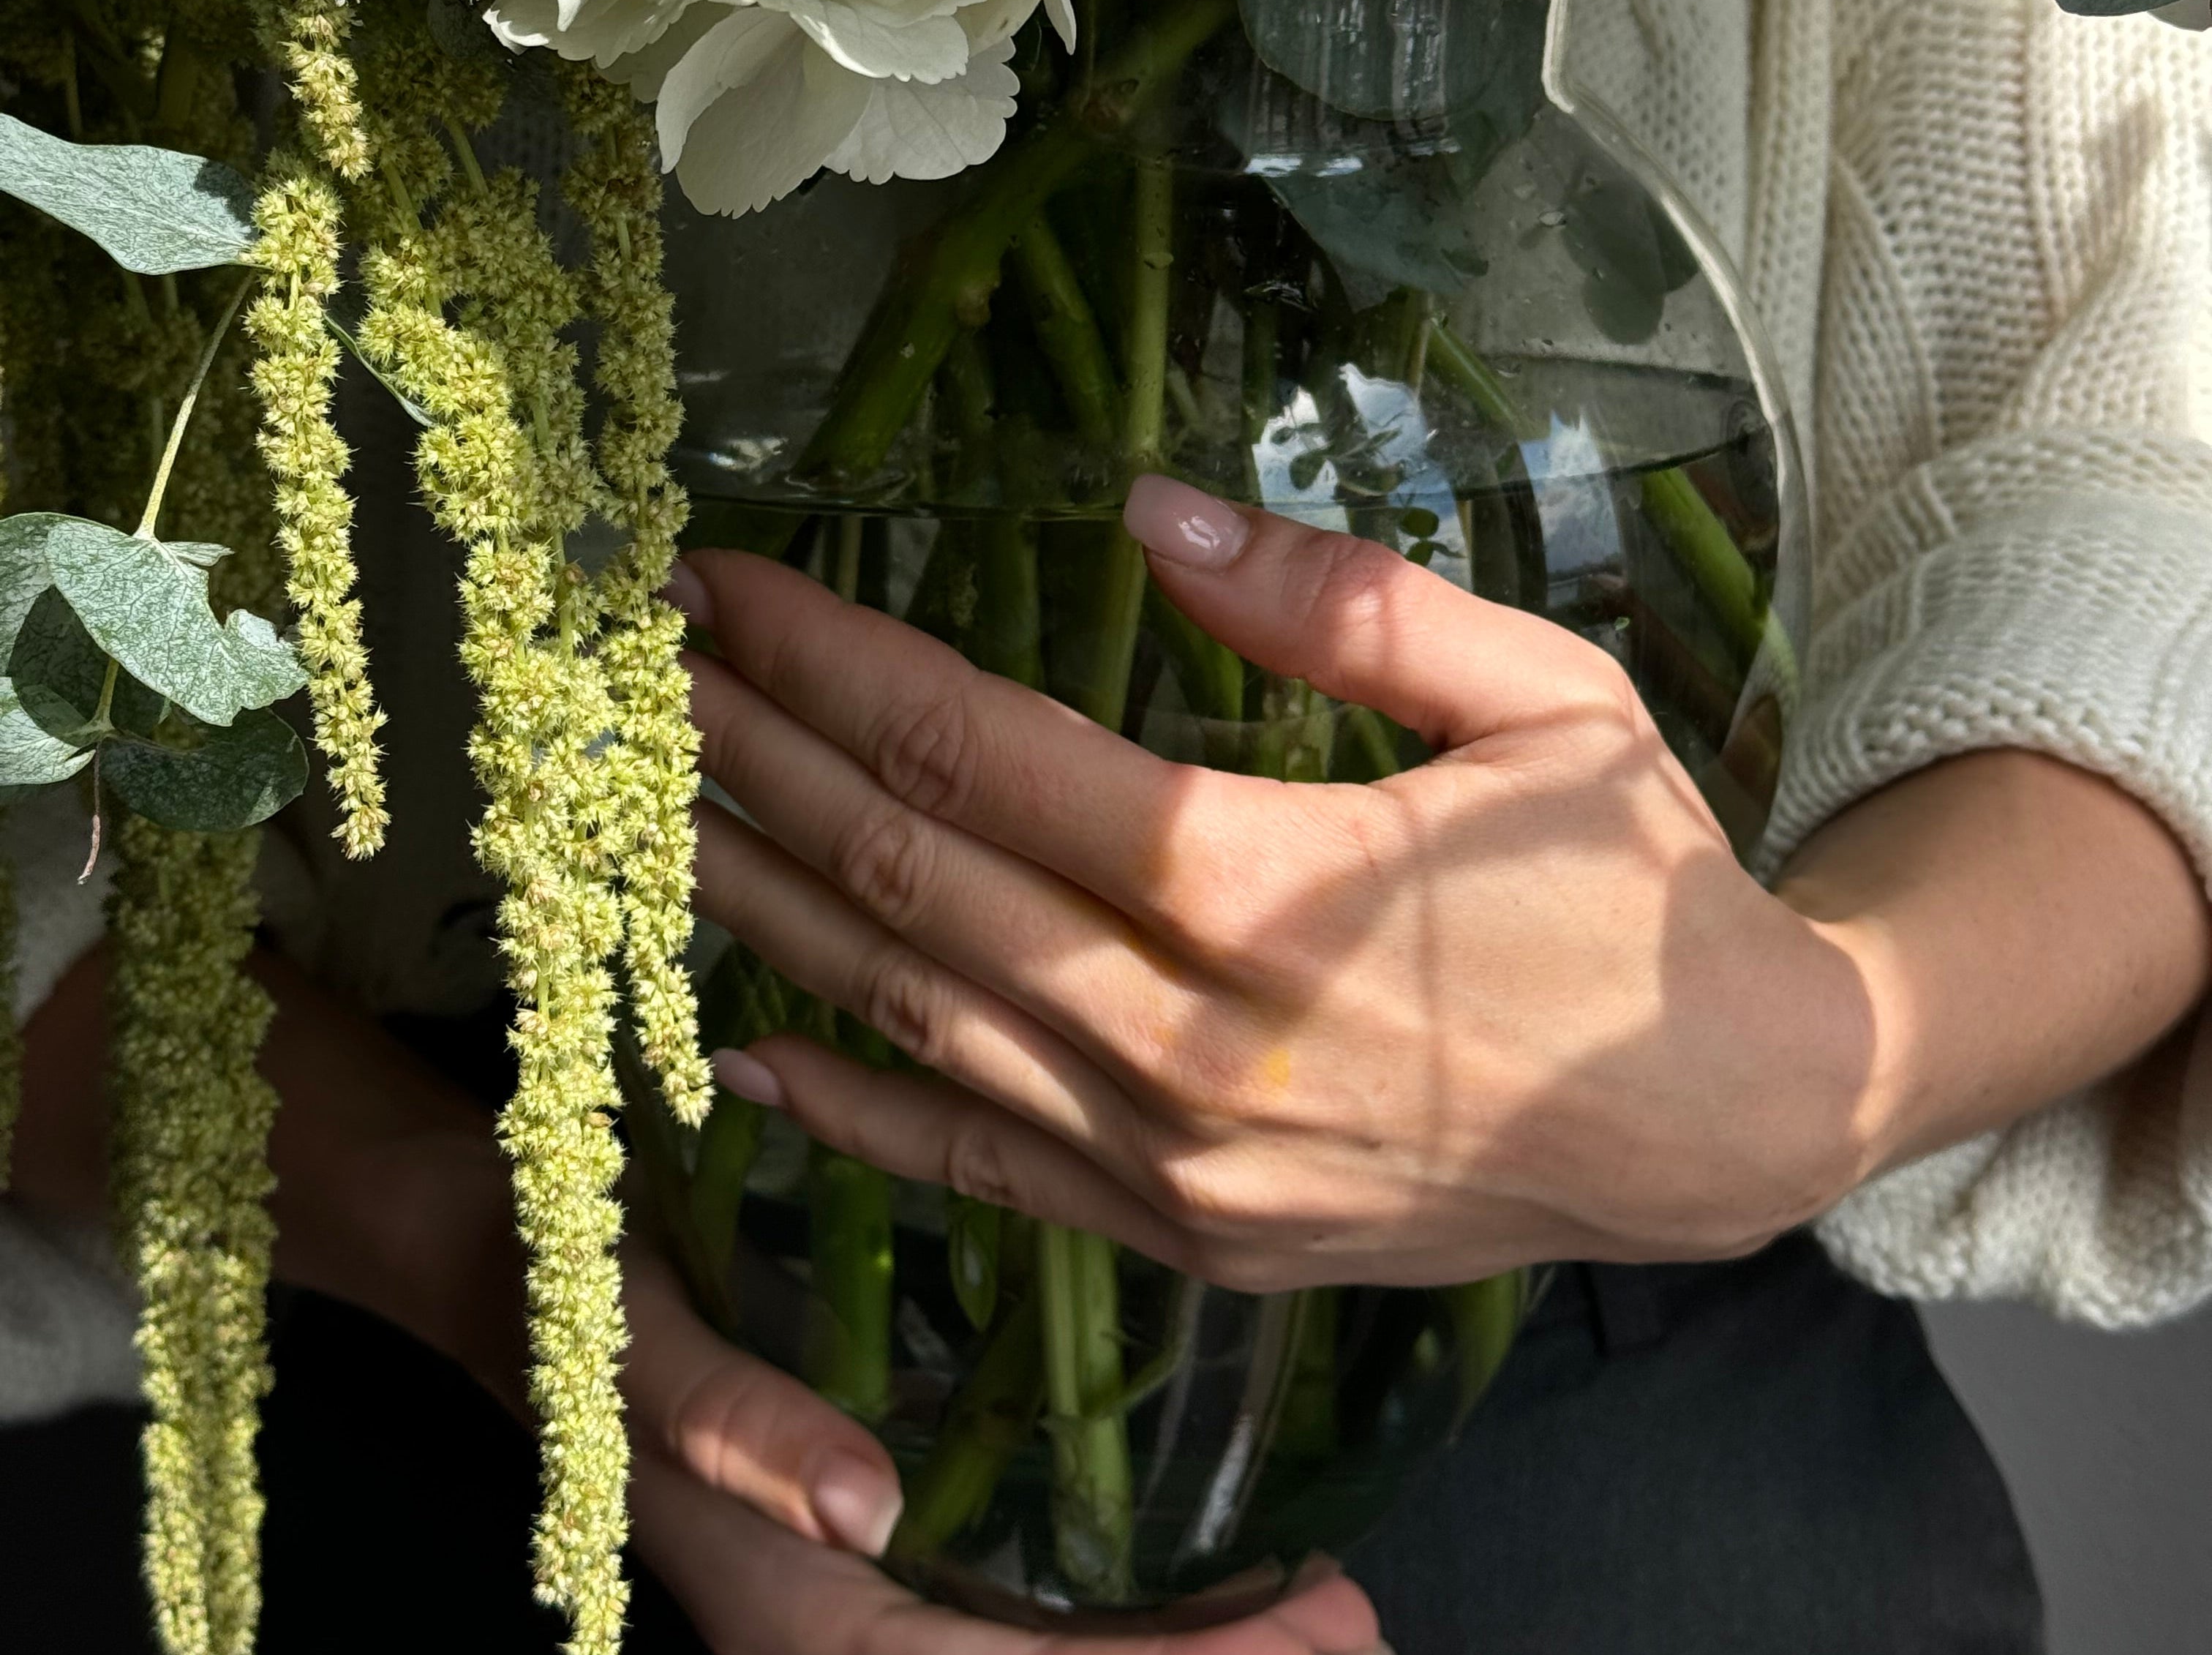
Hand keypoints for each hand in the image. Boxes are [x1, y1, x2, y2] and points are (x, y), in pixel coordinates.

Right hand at [626, 1255, 1382, 1653]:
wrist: (510, 1247)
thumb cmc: (572, 1284)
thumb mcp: (630, 1343)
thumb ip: (720, 1422)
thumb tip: (854, 1508)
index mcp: (794, 1616)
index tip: (1308, 1634)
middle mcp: (844, 1617)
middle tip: (1353, 1616)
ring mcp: (876, 1578)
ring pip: (1040, 1652)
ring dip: (1182, 1649)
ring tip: (1322, 1604)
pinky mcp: (896, 1527)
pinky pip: (1024, 1604)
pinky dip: (1128, 1606)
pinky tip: (1222, 1567)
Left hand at [678, 478, 1884, 1287]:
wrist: (1728, 1124)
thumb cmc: (1639, 888)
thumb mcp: (1541, 696)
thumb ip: (1343, 601)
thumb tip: (1155, 508)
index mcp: (1270, 885)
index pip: (982, 754)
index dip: (834, 662)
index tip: (729, 588)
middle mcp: (1192, 1040)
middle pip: (912, 879)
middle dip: (757, 756)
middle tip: (640, 664)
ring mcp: (1176, 1162)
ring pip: (914, 1021)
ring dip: (768, 904)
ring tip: (650, 807)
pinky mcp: (1184, 1240)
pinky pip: (978, 1173)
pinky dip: (855, 1111)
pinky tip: (751, 1053)